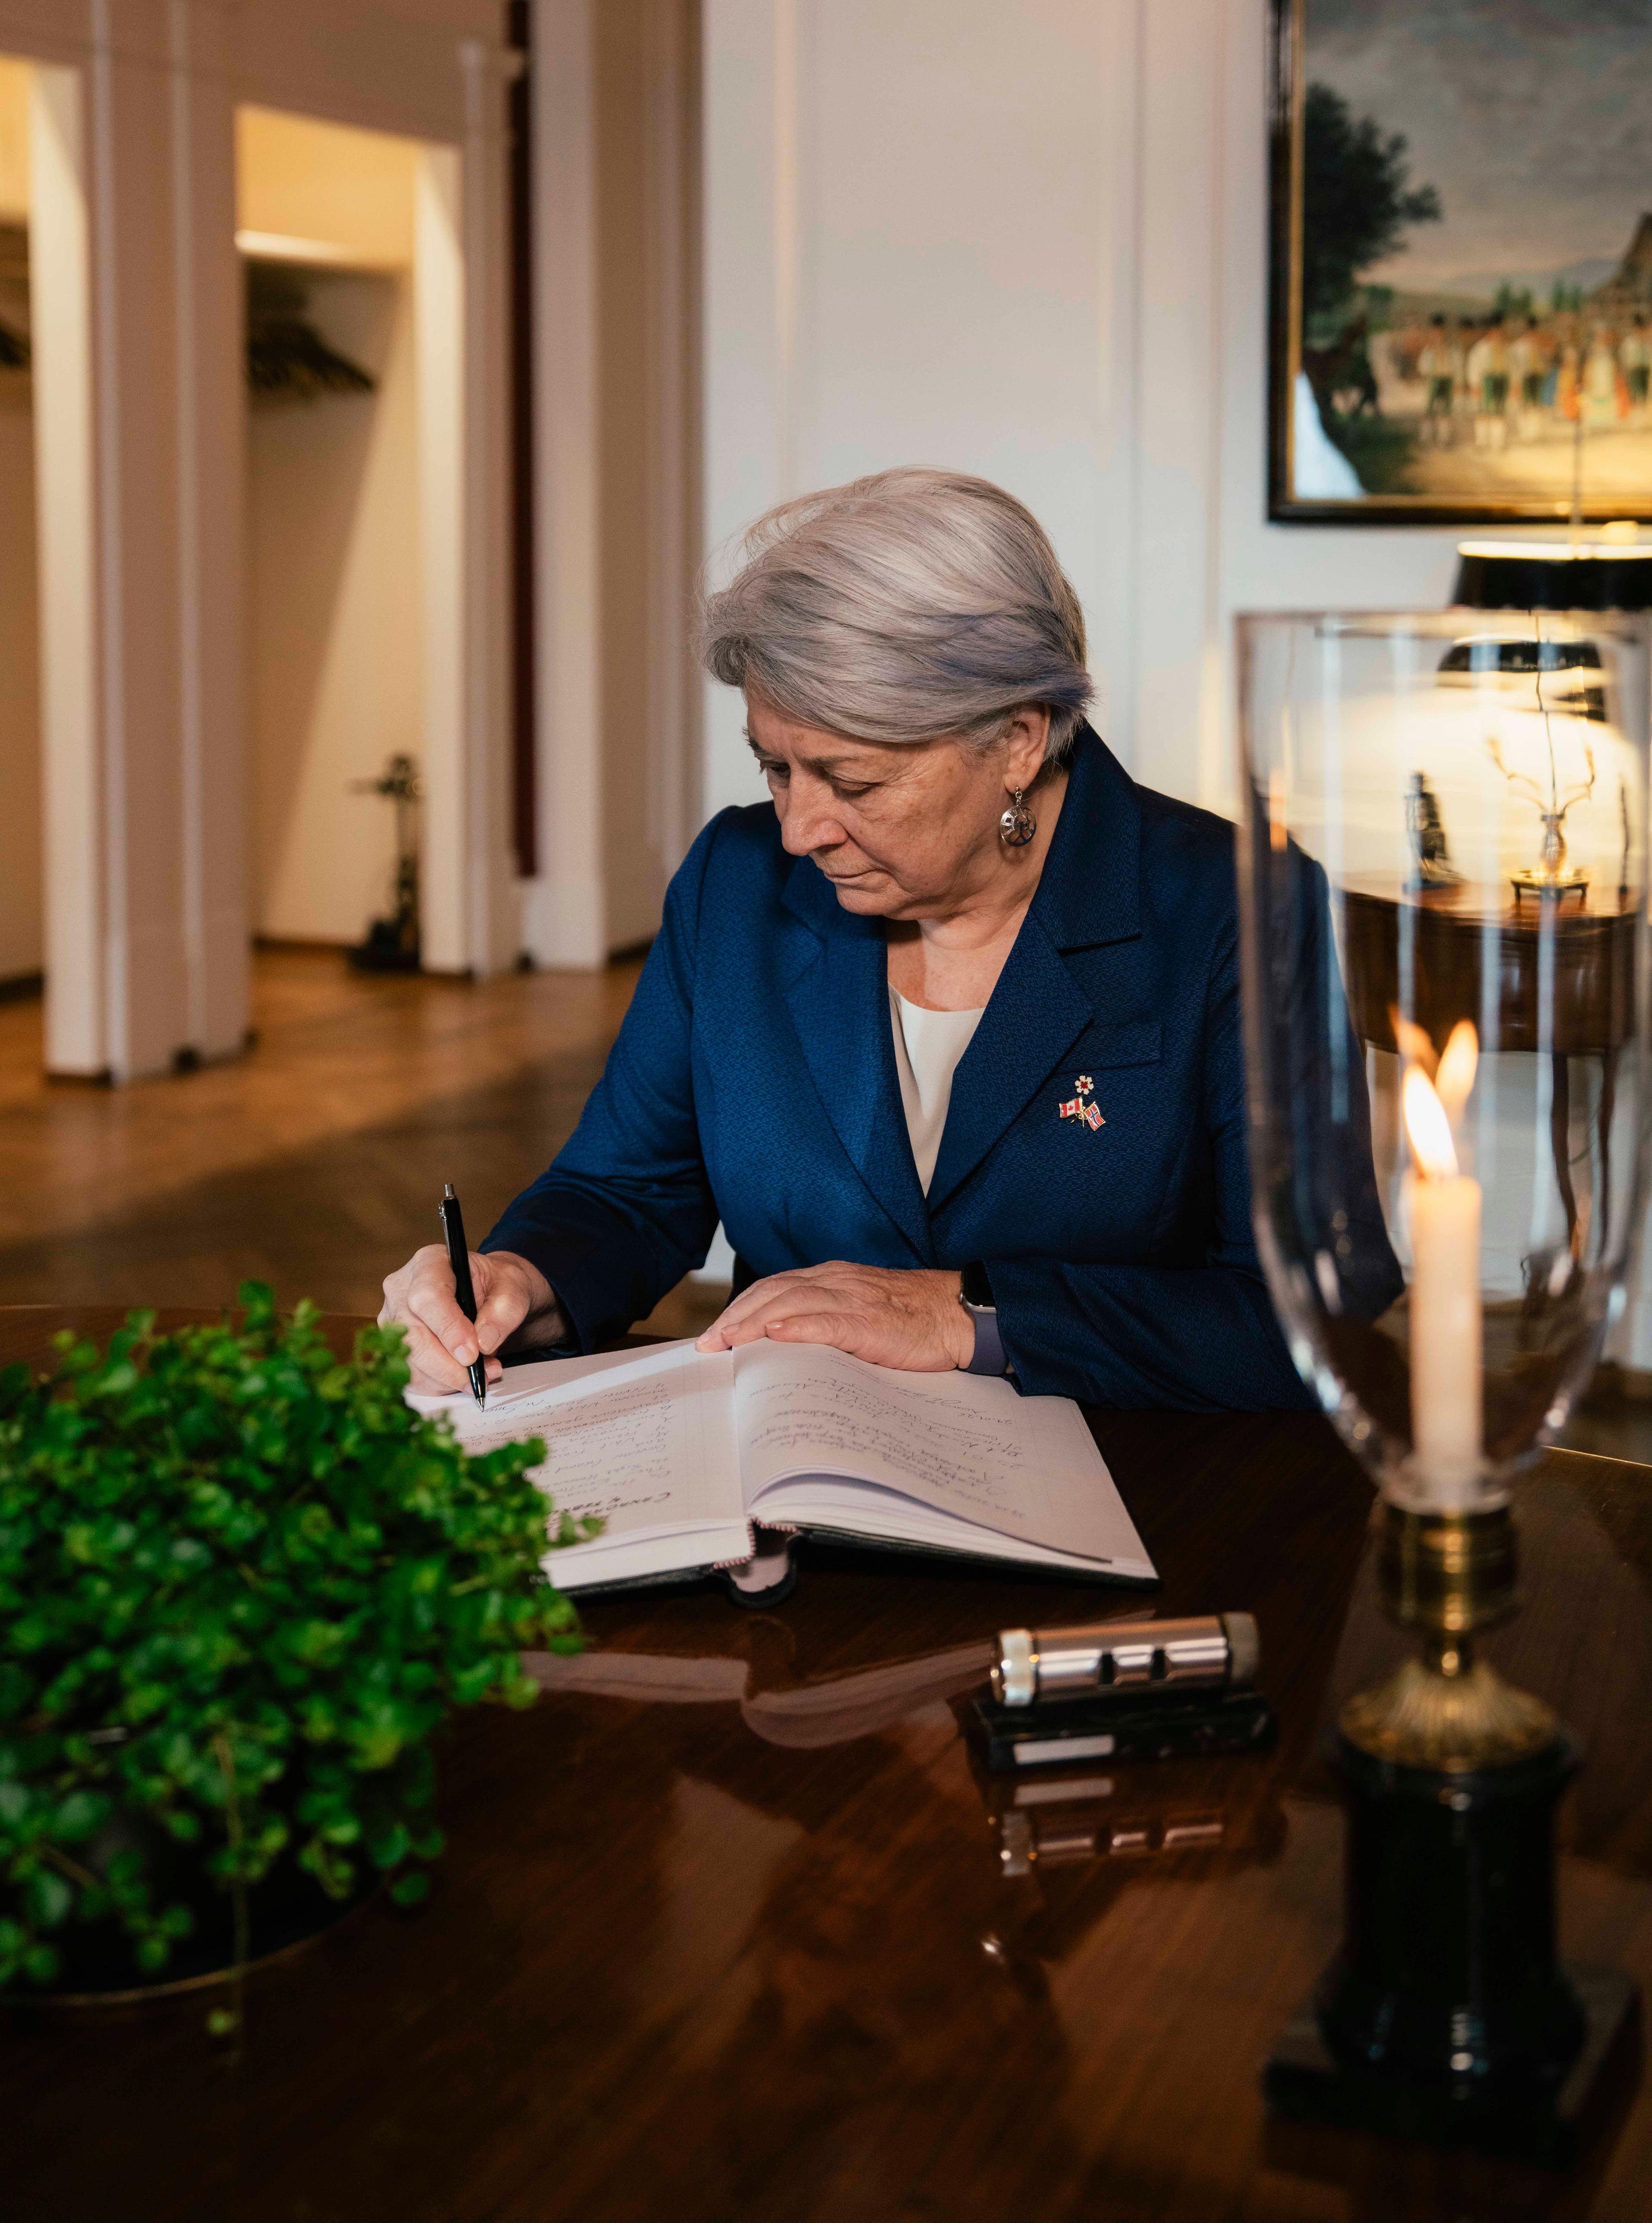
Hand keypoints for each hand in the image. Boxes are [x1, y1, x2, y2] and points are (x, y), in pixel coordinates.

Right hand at [378, 1245, 562, 1393]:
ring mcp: (392, 1319)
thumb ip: (503, 1311)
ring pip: (410, 1360)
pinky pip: (411, 1375)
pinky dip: (440, 1384)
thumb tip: (483, 1343)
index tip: (472, 1354)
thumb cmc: (497, 1286)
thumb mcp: (513, 1289)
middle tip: (483, 1375)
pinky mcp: (394, 1346)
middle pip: (413, 1334)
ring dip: (448, 1378)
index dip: (448, 1329)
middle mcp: (401, 1289)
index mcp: (429, 1263)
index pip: (427, 1297)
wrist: (488, 1294)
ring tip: (482, 1374)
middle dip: (449, 1365)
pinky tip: (463, 1377)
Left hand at [696, 1262, 972, 1371]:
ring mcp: (854, 1299)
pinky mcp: (871, 1321)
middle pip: (773, 1292)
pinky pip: (829, 1320)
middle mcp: (837, 1281)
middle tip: (708, 1344)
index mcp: (833, 1279)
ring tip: (728, 1341)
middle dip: (736, 1316)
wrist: (958, 1315)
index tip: (714, 1333)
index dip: (740, 1308)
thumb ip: (825, 1320)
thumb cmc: (911, 1320)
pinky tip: (776, 1336)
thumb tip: (782, 1345)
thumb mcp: (860, 1312)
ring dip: (754, 1322)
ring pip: (792, 1302)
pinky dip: (799, 1327)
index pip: (774, 1288)